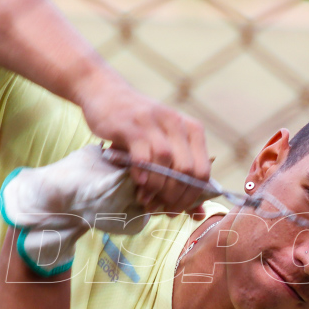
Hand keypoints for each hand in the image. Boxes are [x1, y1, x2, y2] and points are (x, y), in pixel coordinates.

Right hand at [78, 75, 210, 214]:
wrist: (105, 93)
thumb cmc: (137, 127)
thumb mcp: (162, 146)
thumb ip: (180, 177)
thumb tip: (198, 214)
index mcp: (191, 129)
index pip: (203, 171)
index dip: (192, 196)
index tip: (177, 209)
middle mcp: (176, 123)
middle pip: (187, 170)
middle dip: (175, 195)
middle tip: (161, 207)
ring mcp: (153, 122)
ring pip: (166, 163)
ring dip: (157, 187)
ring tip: (147, 199)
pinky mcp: (130, 125)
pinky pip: (142, 155)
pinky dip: (142, 174)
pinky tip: (137, 183)